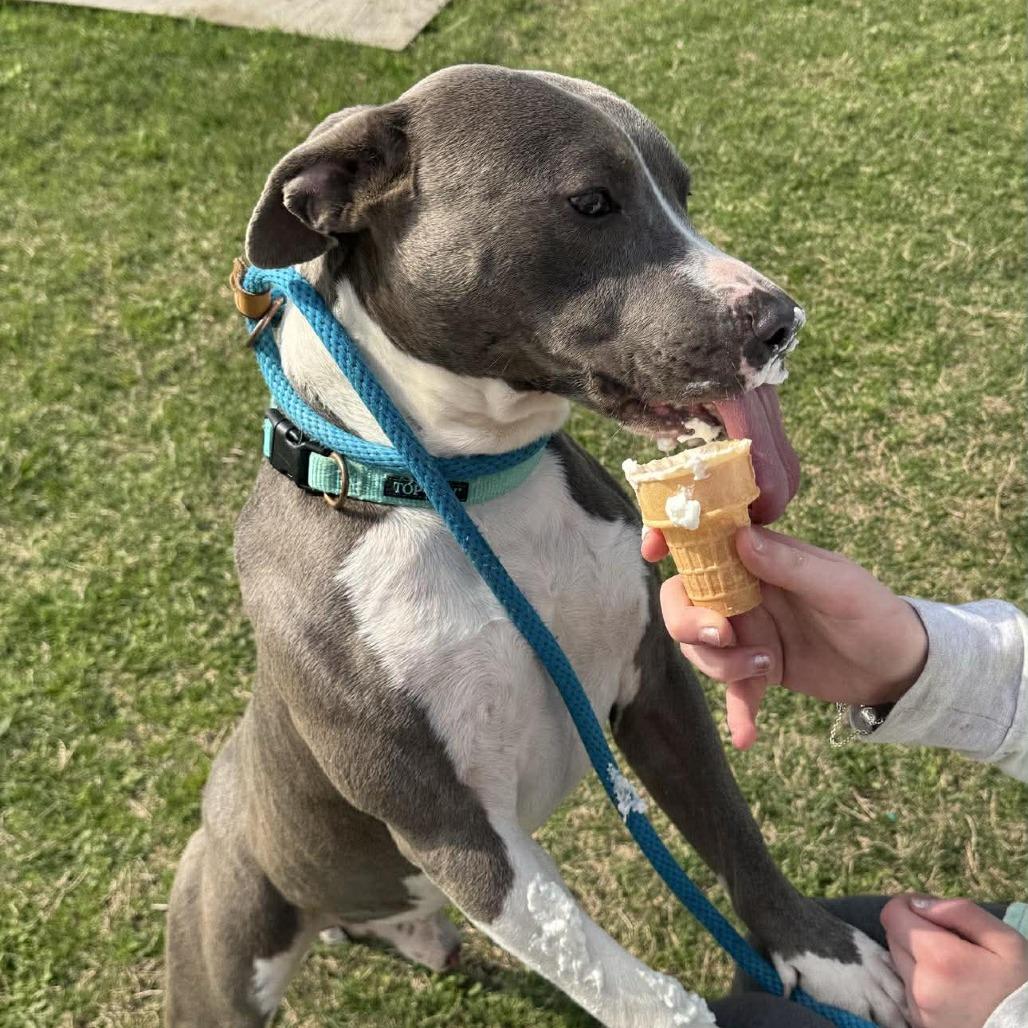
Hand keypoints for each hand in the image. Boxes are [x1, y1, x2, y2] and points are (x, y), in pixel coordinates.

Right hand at [641, 525, 927, 748]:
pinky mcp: (758, 671)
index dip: (671, 540)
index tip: (653, 553)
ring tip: (766, 670)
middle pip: (685, 600)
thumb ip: (788, 565)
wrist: (901, 669)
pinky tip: (746, 737)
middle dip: (689, 620)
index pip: (703, 542)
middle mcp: (743, 593)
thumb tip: (740, 539)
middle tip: (722, 636)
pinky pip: (733, 691)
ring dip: (721, 664)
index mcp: (759, 558)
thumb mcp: (838, 585)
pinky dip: (736, 713)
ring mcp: (747, 632)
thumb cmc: (875, 612)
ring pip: (700, 647)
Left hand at [880, 895, 1027, 1027]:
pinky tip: (950, 989)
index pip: (892, 914)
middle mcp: (920, 983)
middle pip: (894, 937)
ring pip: (900, 962)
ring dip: (918, 957)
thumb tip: (918, 902)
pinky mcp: (918, 1023)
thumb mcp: (1005, 941)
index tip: (931, 913)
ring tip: (953, 968)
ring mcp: (917, 1007)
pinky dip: (922, 982)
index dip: (908, 905)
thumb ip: (960, 911)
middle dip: (916, 931)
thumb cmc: (1019, 987)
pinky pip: (908, 989)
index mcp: (938, 957)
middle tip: (950, 942)